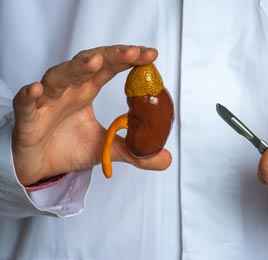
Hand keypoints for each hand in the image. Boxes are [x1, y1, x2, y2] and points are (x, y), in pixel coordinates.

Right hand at [12, 45, 171, 185]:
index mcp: (87, 91)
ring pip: (59, 77)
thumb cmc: (69, 147)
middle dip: (111, 56)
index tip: (151, 54)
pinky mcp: (29, 117)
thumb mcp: (106, 149)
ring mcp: (48, 100)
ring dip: (76, 68)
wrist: (41, 165)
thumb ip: (134, 151)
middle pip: (88, 64)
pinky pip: (27, 103)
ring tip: (95, 62)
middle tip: (134, 52)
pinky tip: (38, 89)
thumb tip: (166, 158)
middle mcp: (69, 89)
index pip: (110, 68)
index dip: (128, 59)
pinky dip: (30, 95)